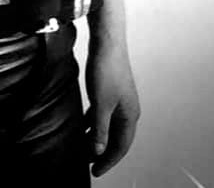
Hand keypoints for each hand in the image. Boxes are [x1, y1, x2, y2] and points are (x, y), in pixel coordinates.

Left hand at [84, 33, 139, 177]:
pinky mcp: (112, 91)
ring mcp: (120, 100)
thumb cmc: (107, 69)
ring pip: (109, 126)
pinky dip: (95, 123)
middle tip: (88, 163)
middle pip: (116, 138)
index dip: (108, 161)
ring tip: (83, 146)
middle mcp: (128, 110)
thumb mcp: (101, 104)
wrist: (107, 42)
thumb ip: (100, 129)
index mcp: (130, 116)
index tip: (95, 172)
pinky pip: (104, 114)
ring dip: (98, 137)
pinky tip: (83, 125)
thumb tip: (98, 151)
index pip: (120, 147)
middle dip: (103, 152)